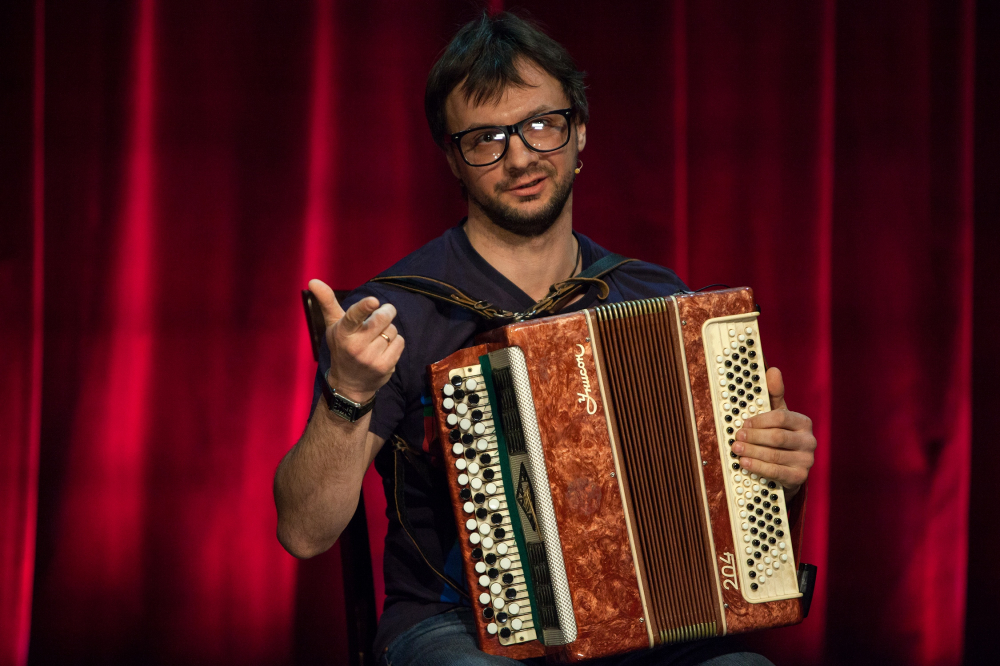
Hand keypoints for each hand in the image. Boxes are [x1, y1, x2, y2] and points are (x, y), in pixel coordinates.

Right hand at [308, 279, 403, 402]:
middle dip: (386, 312)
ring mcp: (370, 358)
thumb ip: (327, 302)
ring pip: (392, 330)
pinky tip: (384, 349)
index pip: (353, 317)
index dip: (364, 307)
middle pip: (382, 318)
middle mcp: (355, 346)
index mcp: (342, 333)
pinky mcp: (384, 367)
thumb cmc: (342, 348)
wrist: (349, 385)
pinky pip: (400, 342)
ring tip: (376, 339)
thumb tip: (313, 280)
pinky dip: (395, 342)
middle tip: (382, 313)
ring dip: (388, 330)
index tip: (373, 301)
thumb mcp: (334, 326)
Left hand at [732, 367, 814, 498]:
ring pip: (774, 455)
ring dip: (752, 452)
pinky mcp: (799, 478)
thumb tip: (772, 370)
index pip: (780, 417)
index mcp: (803, 422)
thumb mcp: (777, 416)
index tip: (743, 423)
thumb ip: (773, 395)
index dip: (759, 420)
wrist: (788, 470)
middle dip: (753, 437)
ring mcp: (806, 460)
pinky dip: (758, 467)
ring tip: (736, 449)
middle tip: (737, 437)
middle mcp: (809, 441)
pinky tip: (745, 463)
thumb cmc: (779, 438)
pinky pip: (776, 472)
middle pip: (777, 437)